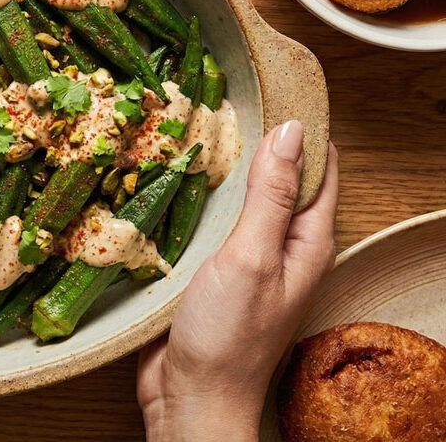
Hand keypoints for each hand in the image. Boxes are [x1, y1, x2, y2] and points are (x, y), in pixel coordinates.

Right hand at [137, 120, 339, 441]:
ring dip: (215, 169)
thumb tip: (291, 130)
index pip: (317, 167)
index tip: (272, 85)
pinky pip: (205, 222)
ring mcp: (243, 258)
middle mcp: (280, 245)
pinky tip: (165, 178)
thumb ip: (271, 196)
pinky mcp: (208, 270)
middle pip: (274, 178)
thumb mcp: (253, 256)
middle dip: (252, 140)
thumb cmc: (229, 335)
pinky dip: (191, 198)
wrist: (190, 397)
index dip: (302, 126)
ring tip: (184, 127)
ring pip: (235, 198)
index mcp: (306, 240)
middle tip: (216, 99)